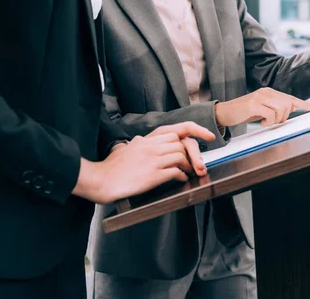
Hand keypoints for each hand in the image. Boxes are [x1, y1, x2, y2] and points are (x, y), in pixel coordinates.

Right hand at [73, 122, 214, 203]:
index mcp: (146, 140)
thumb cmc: (110, 167)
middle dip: (192, 154)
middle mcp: (151, 147)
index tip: (209, 136)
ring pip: (181, 156)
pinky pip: (175, 172)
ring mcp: (152, 160)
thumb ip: (136, 144)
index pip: (176, 130)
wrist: (101, 180)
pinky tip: (181, 179)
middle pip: (181, 144)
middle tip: (196, 163)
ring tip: (190, 173)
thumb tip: (138, 142)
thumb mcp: (125, 148)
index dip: (196, 131)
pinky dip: (182, 176)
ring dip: (189, 166)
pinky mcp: (153, 175)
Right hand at [214, 88, 309, 127]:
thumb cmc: (244, 113)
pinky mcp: (253, 104)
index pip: (291, 98)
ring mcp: (260, 96)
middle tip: (271, 122)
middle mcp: (267, 92)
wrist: (224, 112)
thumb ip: (275, 108)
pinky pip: (271, 114)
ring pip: (281, 110)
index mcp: (270, 92)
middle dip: (283, 117)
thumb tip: (289, 111)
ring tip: (264, 121)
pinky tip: (261, 122)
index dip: (305, 104)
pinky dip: (268, 122)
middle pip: (288, 105)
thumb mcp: (262, 110)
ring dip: (275, 120)